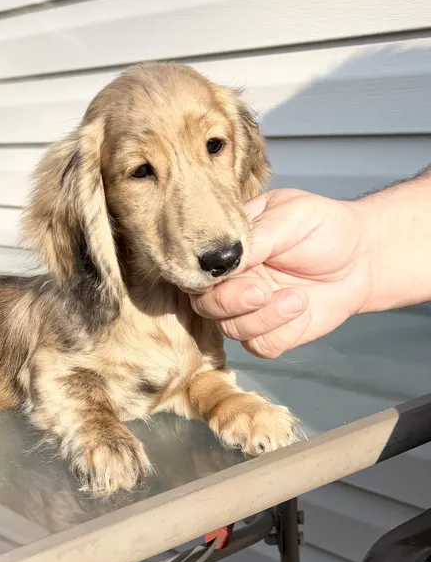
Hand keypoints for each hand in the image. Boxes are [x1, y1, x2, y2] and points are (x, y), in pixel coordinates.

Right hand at [190, 189, 372, 357]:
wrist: (364, 259)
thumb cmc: (325, 228)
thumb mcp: (293, 215)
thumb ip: (260, 235)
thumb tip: (229, 256)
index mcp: (227, 248)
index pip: (196, 266)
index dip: (205, 276)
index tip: (235, 271)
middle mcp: (230, 280)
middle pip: (204, 303)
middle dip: (230, 302)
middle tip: (263, 291)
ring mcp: (248, 309)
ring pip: (230, 329)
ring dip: (263, 319)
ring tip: (298, 299)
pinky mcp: (270, 333)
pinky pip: (260, 347)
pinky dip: (283, 334)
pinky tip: (303, 312)